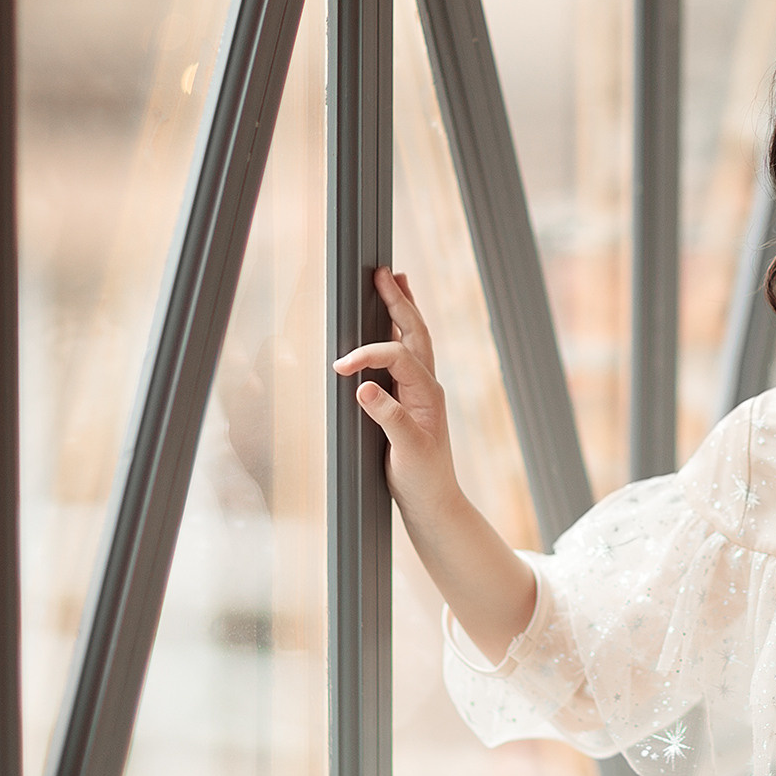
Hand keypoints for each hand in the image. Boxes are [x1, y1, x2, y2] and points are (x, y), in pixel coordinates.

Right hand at [333, 266, 459, 517]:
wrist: (434, 502)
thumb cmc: (423, 478)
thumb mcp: (407, 451)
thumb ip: (388, 418)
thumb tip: (363, 387)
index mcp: (428, 394)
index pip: (397, 356)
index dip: (368, 353)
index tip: (340, 367)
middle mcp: (427, 386)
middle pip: (415, 333)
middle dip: (399, 301)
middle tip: (384, 273)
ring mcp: (421, 392)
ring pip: (414, 340)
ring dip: (404, 309)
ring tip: (396, 281)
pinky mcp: (410, 400)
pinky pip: (406, 356)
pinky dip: (398, 333)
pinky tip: (391, 325)